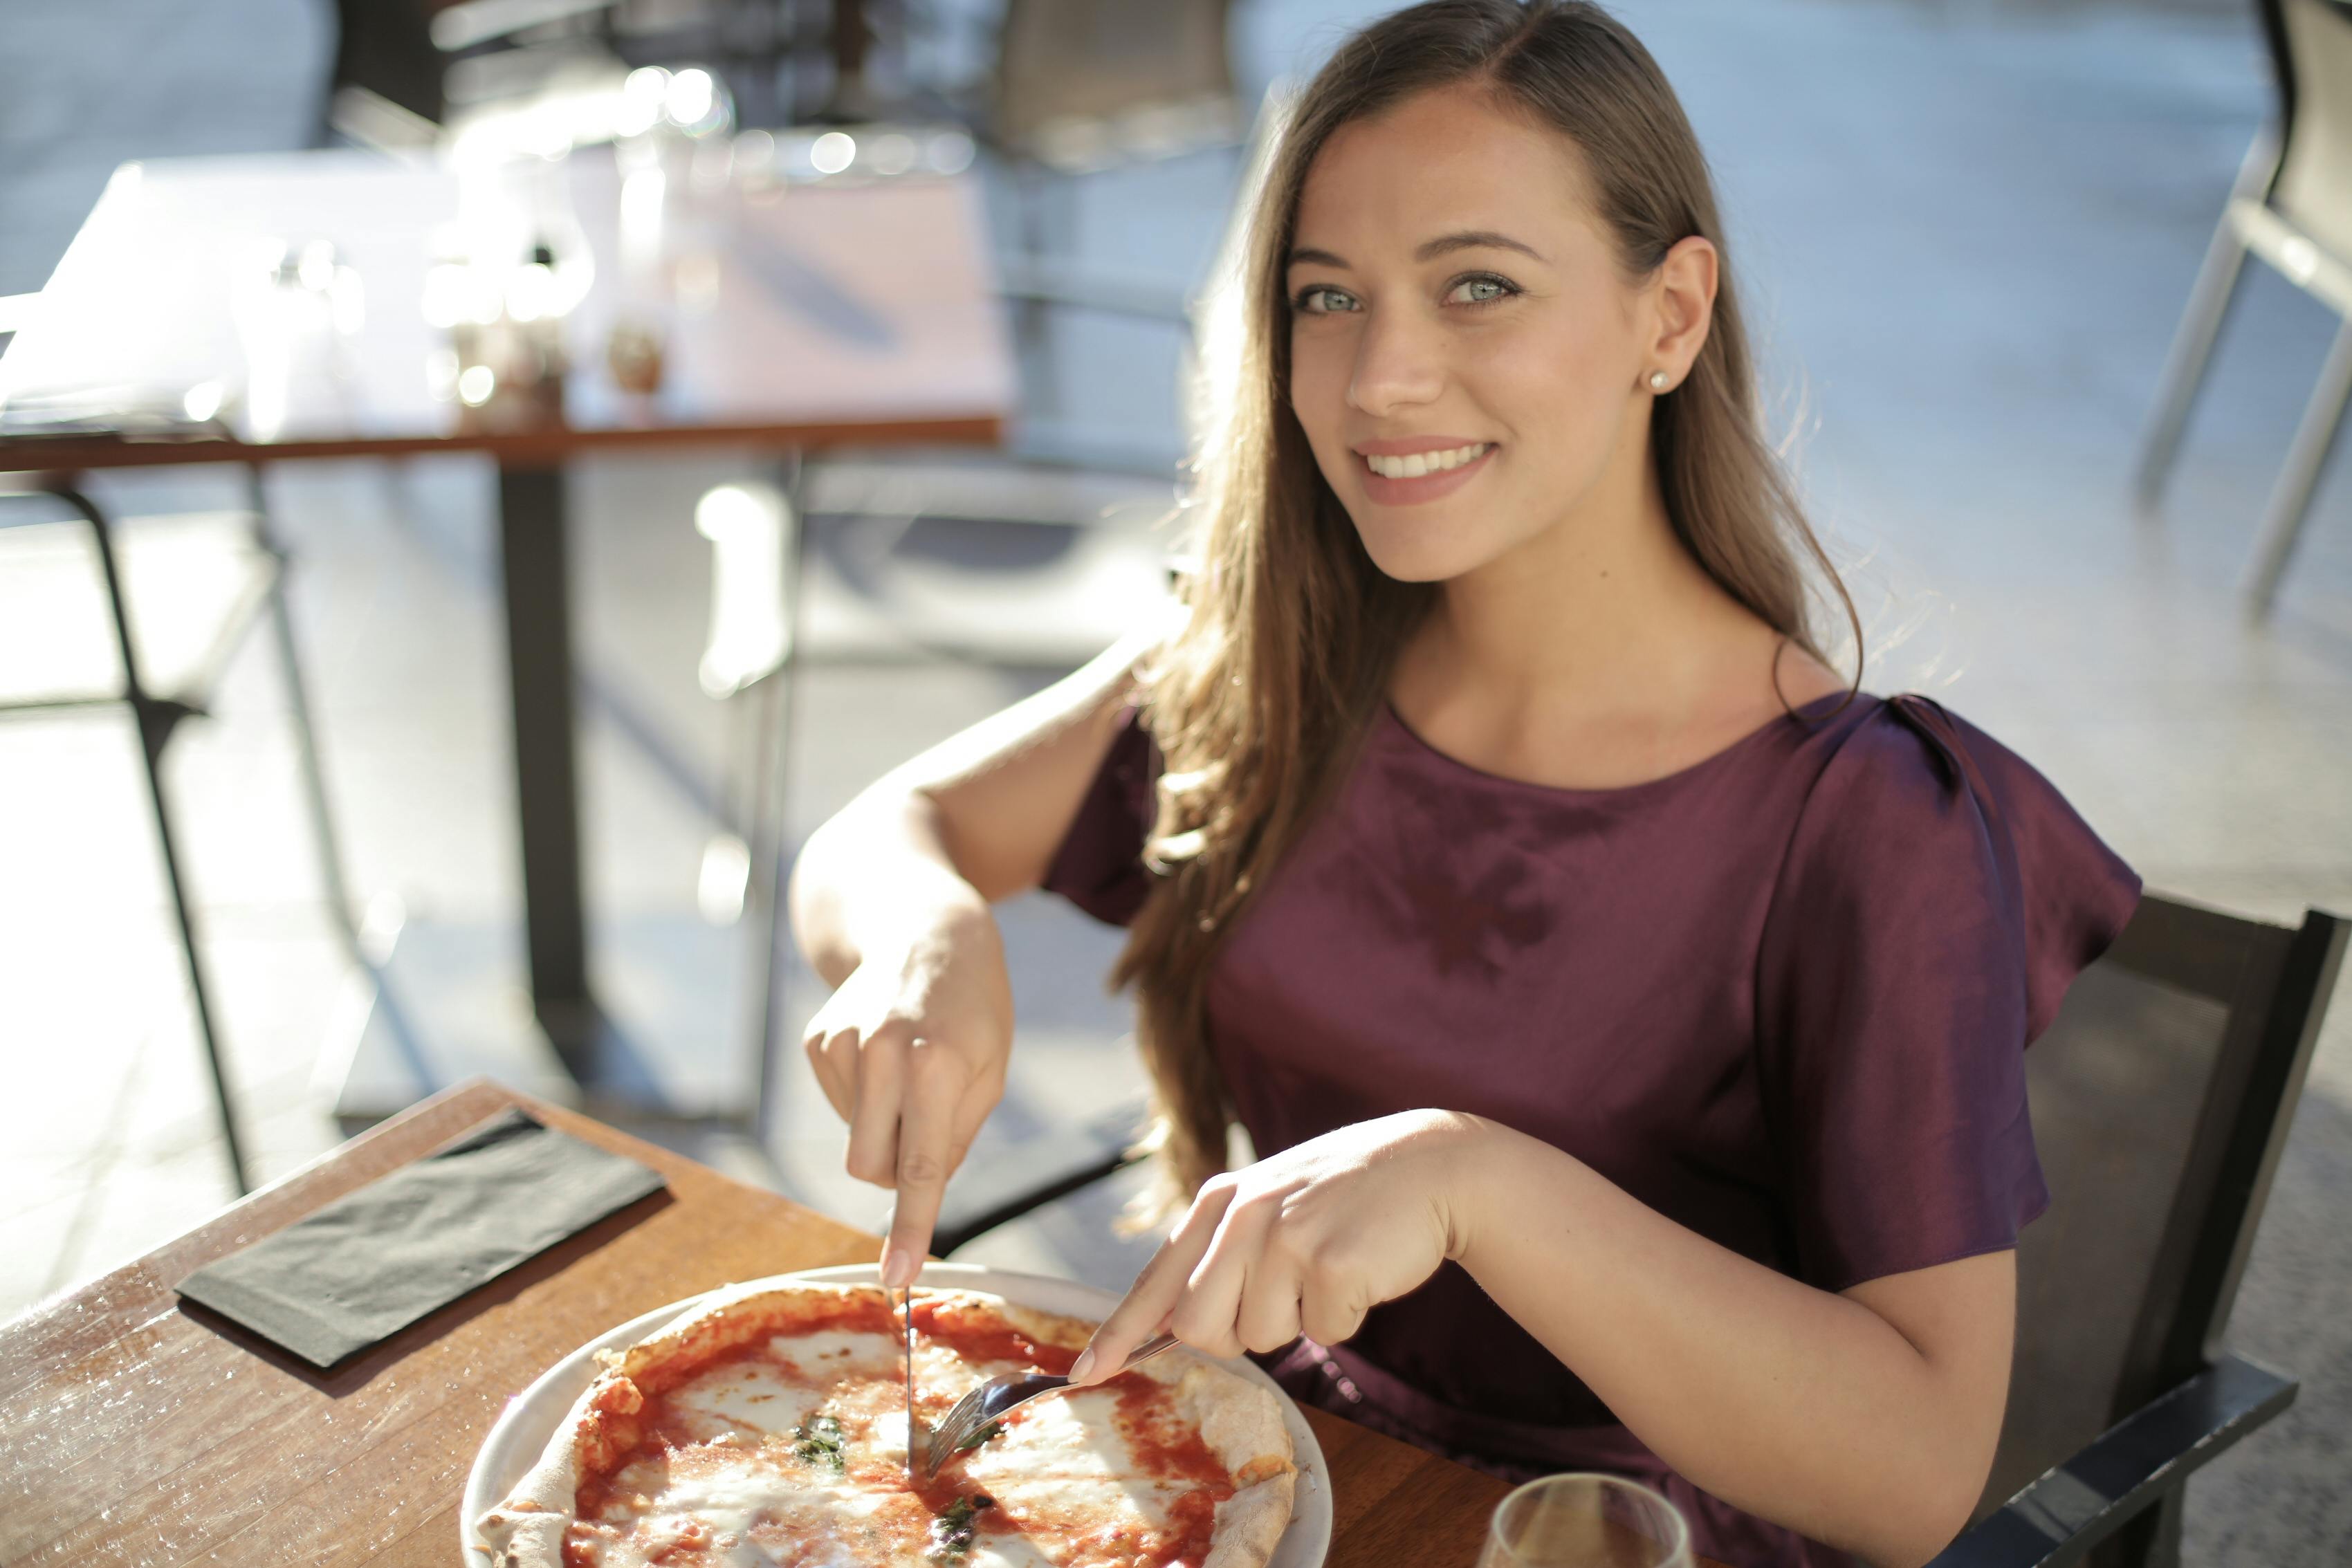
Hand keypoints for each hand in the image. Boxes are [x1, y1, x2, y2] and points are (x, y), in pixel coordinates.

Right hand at [801, 901, 1013, 1286]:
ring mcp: (841, 1044)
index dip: (909, 1229)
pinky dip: (862, 1100)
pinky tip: (882, 1057)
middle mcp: (882, 1053)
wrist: (928, 931)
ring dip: (883, 1129)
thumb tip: (913, 1192)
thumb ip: (955, 1139)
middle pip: (872, 1167)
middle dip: (898, 1167)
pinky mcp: (817, 1040)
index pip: (920, 1166)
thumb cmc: (974, 1011)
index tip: (897, 1278)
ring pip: (853, 1141)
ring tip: (910, 1073)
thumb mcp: (991, 1073)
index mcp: (938, 1065)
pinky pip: (838, 1108)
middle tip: (931, 1121)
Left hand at [1066, 1110, 1488, 1383]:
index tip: (1085, 1375)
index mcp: (1218, 1201)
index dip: (1118, 1335)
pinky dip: (1347, 1317)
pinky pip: (1323, 1333)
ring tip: (1330, 1266)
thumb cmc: (1343, 1198)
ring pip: (1264, 1337)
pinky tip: (1362, 1269)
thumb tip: (1173, 1328)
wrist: (1429, 1165)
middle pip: (1201, 1328)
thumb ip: (1220, 1255)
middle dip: (1241, 1331)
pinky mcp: (1331, 1261)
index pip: (1155, 1281)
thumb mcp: (1270, 1205)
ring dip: (1301, 1319)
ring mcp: (1286, 1235)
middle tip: (1286, 1291)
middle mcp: (1242, 1214)